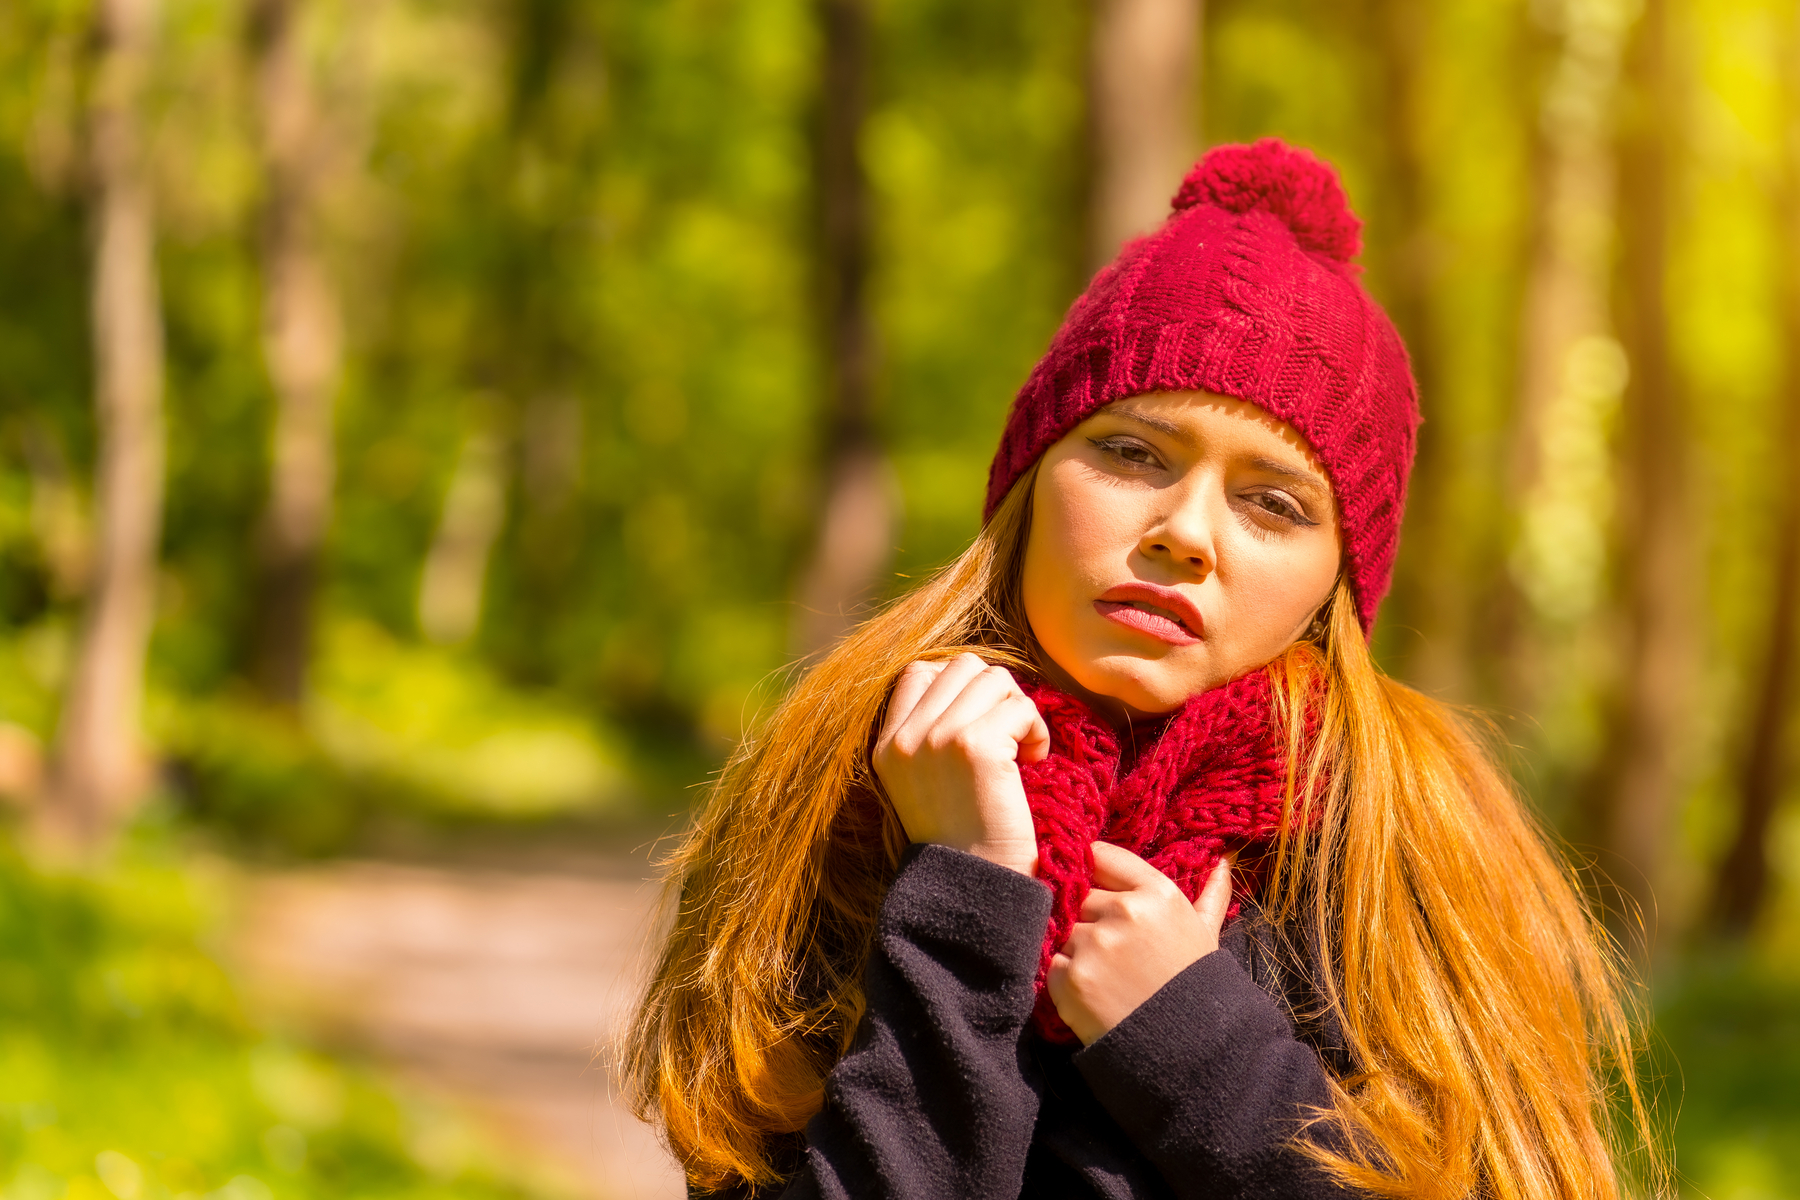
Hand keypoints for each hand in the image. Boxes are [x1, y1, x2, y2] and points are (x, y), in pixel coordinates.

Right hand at [872, 654, 1049, 875]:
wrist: (975, 888)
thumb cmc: (966, 840)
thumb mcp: (926, 781)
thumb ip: (933, 732)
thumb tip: (975, 682)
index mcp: (887, 745)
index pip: (919, 672)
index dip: (960, 686)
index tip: (982, 722)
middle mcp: (905, 737)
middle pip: (962, 666)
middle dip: (996, 694)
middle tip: (1010, 736)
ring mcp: (936, 738)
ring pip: (995, 679)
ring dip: (1019, 709)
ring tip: (1023, 750)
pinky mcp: (974, 746)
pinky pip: (1021, 707)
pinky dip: (1037, 731)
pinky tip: (1034, 763)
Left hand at [1047, 842, 1232, 1044]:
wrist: (1189, 1052)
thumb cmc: (1195, 986)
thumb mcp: (1206, 934)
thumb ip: (1210, 893)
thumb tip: (1224, 857)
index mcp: (1158, 893)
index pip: (1101, 856)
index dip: (1096, 873)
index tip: (1099, 890)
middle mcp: (1125, 912)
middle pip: (1080, 896)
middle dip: (1089, 919)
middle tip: (1113, 952)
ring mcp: (1096, 944)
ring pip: (1064, 930)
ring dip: (1077, 950)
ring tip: (1108, 977)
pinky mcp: (1072, 978)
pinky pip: (1051, 963)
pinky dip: (1065, 978)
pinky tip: (1094, 995)